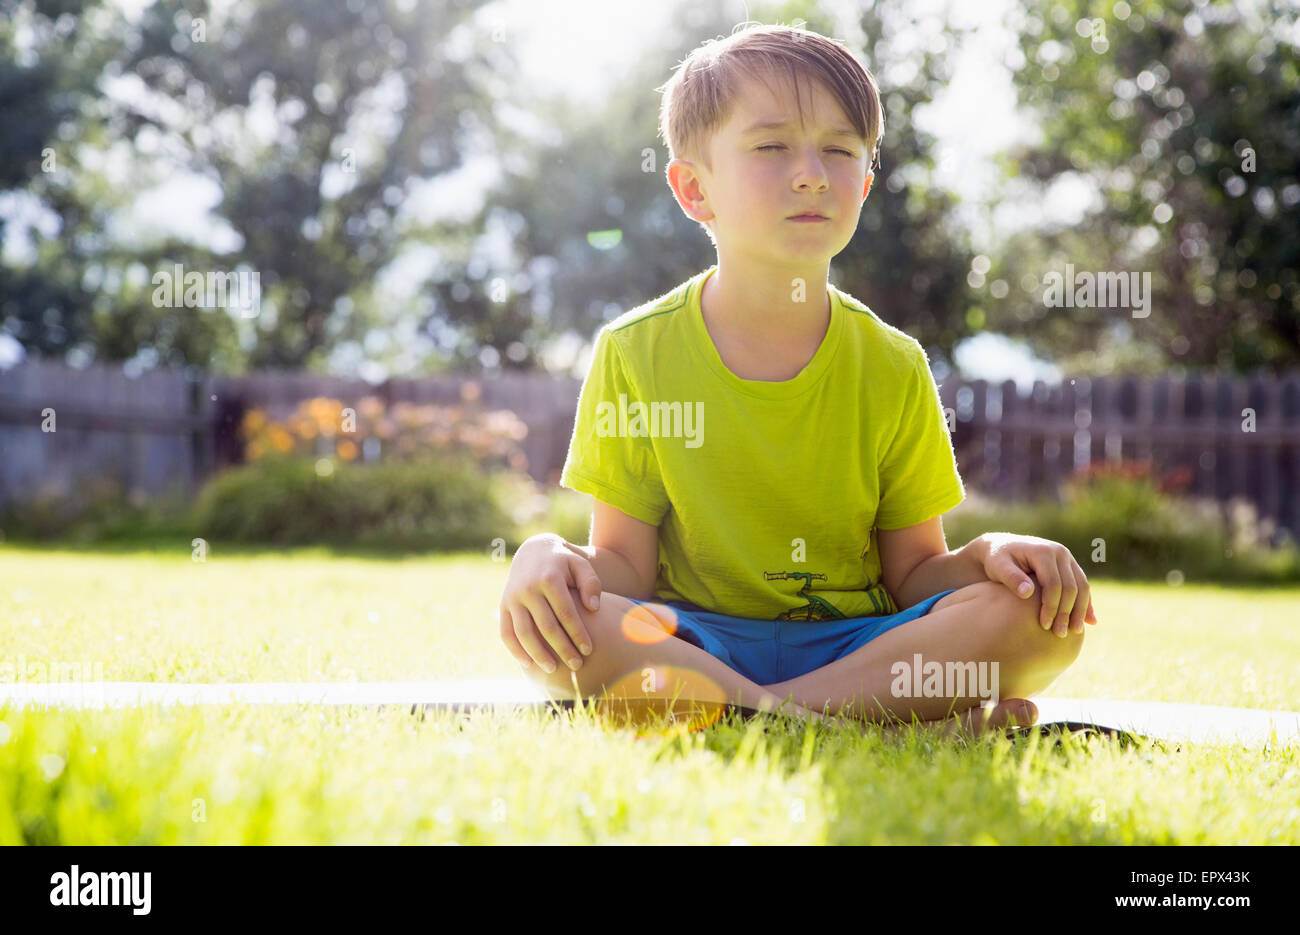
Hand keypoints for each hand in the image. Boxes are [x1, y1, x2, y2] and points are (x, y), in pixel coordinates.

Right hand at [499, 534, 602, 673]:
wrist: (534, 550)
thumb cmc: (564, 562)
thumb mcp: (580, 564)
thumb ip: (591, 583)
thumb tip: (593, 608)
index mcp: (549, 578)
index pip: (565, 613)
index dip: (577, 634)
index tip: (589, 650)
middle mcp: (528, 589)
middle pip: (546, 626)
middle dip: (562, 648)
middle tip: (577, 665)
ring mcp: (513, 598)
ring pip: (524, 632)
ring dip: (538, 654)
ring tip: (553, 670)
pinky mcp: (503, 605)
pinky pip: (506, 632)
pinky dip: (515, 650)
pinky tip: (528, 664)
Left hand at [976, 533, 1097, 637]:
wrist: (1000, 547)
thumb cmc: (996, 559)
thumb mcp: (998, 566)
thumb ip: (1011, 577)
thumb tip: (1027, 592)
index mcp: (1043, 551)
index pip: (1053, 584)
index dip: (1051, 606)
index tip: (1044, 625)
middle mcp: (1060, 552)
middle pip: (1071, 587)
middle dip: (1067, 612)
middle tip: (1060, 634)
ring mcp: (1067, 559)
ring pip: (1082, 587)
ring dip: (1080, 610)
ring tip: (1074, 631)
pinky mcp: (1070, 566)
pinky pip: (1082, 586)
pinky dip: (1086, 603)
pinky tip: (1089, 621)